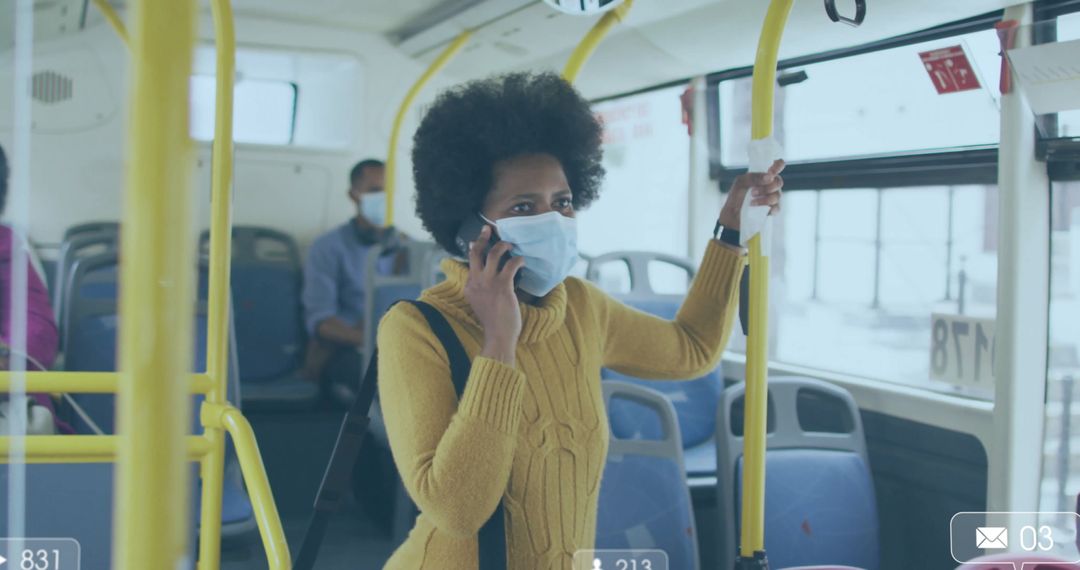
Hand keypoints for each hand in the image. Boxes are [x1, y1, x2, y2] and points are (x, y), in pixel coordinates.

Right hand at [464, 225, 524, 365]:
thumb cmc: (493, 323)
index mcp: (470, 287)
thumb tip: (488, 281)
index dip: (474, 250)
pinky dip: (518, 260)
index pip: (470, 263)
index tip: (478, 242)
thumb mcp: (480, 304)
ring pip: (493, 254)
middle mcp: (476, 282)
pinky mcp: (503, 286)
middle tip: (488, 229)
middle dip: (482, 238)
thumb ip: (481, 291)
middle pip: (476, 253)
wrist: (498, 336)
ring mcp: (489, 284)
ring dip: (502, 246)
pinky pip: (511, 265)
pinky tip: (523, 261)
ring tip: (510, 244)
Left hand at [718, 159, 784, 230]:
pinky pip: (777, 207)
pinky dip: (768, 207)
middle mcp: (770, 185)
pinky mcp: (772, 209)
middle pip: (779, 181)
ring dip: (765, 198)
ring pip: (778, 195)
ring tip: (752, 202)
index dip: (778, 165)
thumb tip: (769, 177)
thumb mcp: (740, 183)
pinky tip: (758, 208)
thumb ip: (753, 177)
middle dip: (767, 187)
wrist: (732, 216)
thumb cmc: (736, 197)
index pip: (778, 165)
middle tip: (753, 192)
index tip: (770, 173)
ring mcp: (772, 197)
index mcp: (763, 175)